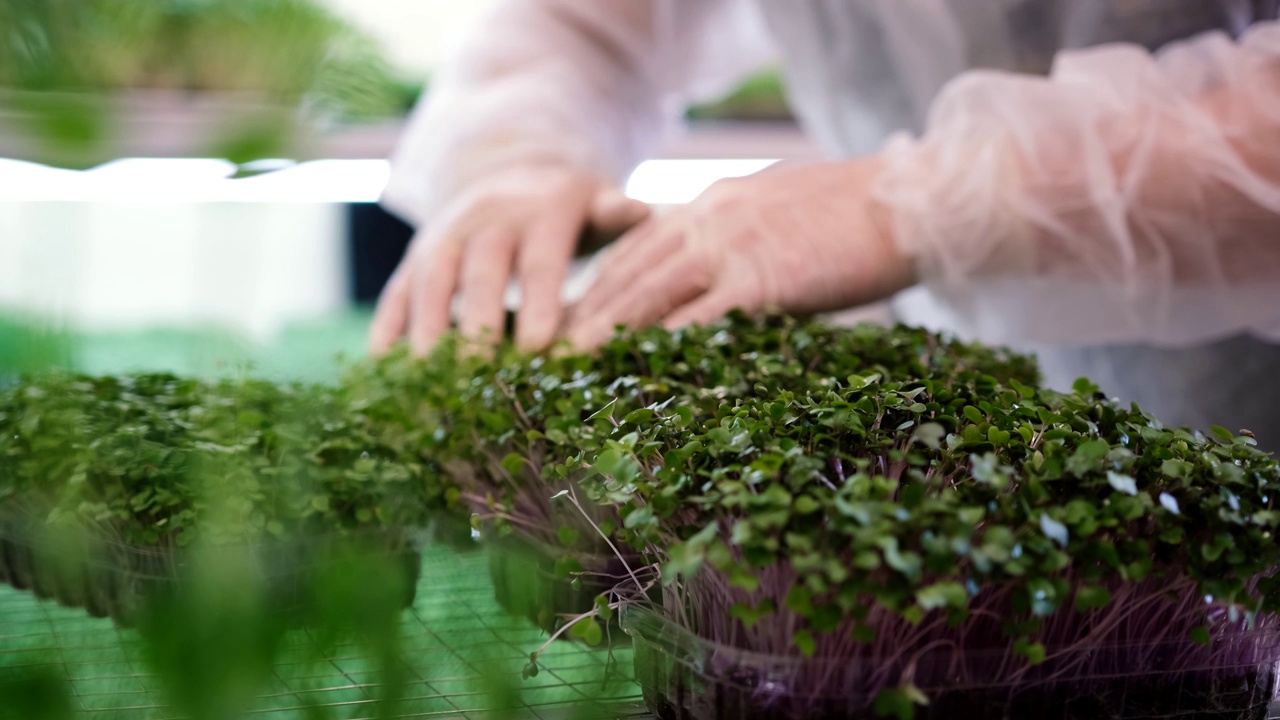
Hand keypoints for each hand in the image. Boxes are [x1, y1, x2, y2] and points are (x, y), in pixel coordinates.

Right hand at [369, 165, 648, 354]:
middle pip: (480, 272)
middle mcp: (489, 219)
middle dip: (476, 322)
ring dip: (425, 329)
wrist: (510, 168)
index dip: (539, 300)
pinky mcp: (417, 254)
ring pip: (432, 280)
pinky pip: (398, 289)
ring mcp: (447, 235)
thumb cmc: (567, 209)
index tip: (538, 347)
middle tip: (476, 374)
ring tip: (424, 379)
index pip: (542, 259)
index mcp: (542, 211)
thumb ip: (617, 213)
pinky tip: (381, 369)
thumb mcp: (597, 201)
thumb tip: (642, 211)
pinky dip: (387, 327)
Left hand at [564, 158, 915, 348]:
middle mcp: (710, 218)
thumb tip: (717, 277)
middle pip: (631, 270)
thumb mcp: (779, 211)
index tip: (570, 315)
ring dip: (606, 329)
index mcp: (713, 203)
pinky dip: (665, 343)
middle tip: (548, 347)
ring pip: (651, 291)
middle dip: (586, 310)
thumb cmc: (855, 215)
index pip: (638, 246)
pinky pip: (702, 316)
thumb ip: (738, 237)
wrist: (910, 201)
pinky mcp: (763, 279)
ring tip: (571, 362)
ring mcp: (733, 247)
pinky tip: (639, 367)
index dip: (599, 284)